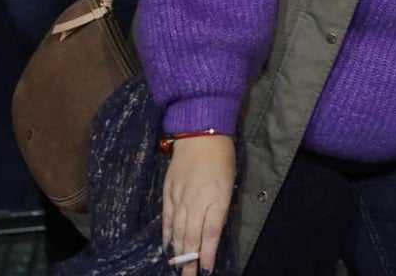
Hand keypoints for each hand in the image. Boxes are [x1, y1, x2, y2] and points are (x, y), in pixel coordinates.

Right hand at [163, 135, 234, 275]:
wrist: (200, 133)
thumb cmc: (221, 157)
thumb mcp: (229, 183)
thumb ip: (221, 208)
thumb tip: (213, 230)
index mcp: (217, 198)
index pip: (212, 233)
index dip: (208, 253)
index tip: (207, 270)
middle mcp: (197, 201)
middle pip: (191, 236)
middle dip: (190, 260)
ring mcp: (180, 197)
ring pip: (177, 230)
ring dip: (178, 251)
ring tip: (178, 267)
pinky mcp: (168, 191)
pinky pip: (166, 218)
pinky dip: (166, 234)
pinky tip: (166, 246)